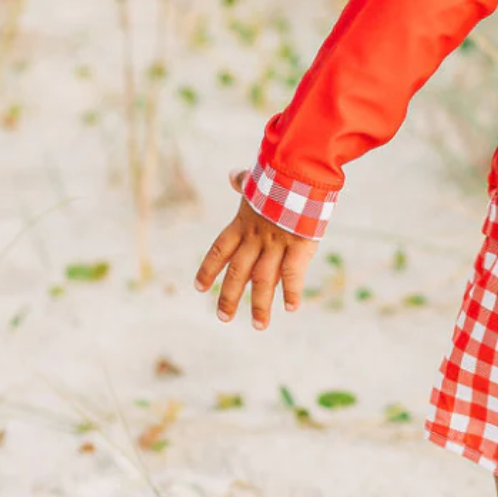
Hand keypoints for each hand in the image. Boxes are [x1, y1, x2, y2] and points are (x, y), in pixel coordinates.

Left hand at [194, 171, 317, 329]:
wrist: (297, 171)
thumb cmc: (278, 173)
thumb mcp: (256, 179)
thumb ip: (243, 181)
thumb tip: (233, 175)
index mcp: (243, 223)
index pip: (219, 250)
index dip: (208, 269)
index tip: (198, 288)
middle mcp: (256, 238)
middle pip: (238, 272)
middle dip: (228, 296)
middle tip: (223, 317)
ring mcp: (276, 244)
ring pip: (263, 280)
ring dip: (259, 304)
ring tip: (258, 325)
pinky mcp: (299, 246)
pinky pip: (292, 274)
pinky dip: (291, 291)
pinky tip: (290, 308)